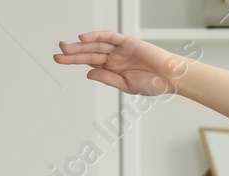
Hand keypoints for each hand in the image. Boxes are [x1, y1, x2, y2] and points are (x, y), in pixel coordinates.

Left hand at [54, 31, 191, 96]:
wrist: (170, 78)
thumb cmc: (153, 84)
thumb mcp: (126, 86)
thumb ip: (107, 78)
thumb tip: (88, 74)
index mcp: (113, 69)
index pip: (90, 62)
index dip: (74, 60)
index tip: (60, 59)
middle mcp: (114, 57)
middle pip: (89, 53)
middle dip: (72, 53)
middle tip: (58, 54)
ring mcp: (120, 49)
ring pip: (96, 44)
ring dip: (80, 46)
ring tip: (65, 48)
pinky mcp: (126, 41)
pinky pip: (108, 37)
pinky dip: (96, 36)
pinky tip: (84, 39)